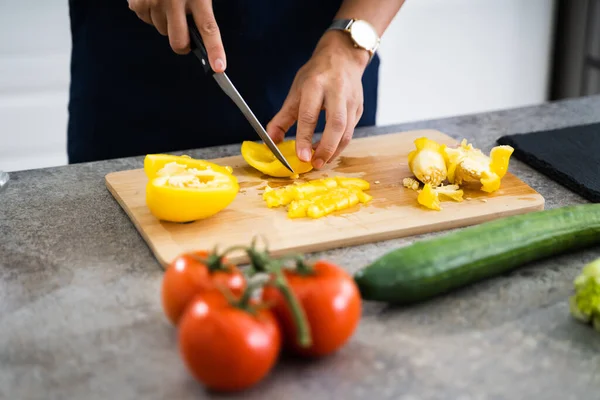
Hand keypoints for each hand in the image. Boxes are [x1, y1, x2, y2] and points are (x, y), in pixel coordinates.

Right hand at [128, 0, 225, 71]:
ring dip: (167, 24)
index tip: (219, 68)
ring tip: (169, 2)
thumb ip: (202, 7)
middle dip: (184, 45)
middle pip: (179, 42)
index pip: (208, 29)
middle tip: (187, 39)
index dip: (215, 50)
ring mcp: (153, 2)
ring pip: (162, 31)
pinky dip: (152, 14)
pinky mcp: (137, 2)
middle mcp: (174, 0)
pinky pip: (147, 20)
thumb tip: (202, 34)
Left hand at [266, 31, 369, 168]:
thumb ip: (283, 118)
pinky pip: (350, 131)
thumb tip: (270, 141)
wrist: (343, 56)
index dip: (305, 138)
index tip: (301, 157)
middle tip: (314, 164)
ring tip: (320, 162)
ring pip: (347, 131)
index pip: (310, 115)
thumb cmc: (316, 75)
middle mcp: (337, 91)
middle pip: (336, 124)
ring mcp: (351, 100)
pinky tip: (328, 151)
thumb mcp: (296, 91)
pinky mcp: (359, 108)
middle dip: (326, 148)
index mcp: (316, 85)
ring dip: (334, 150)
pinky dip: (340, 145)